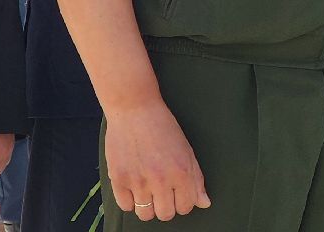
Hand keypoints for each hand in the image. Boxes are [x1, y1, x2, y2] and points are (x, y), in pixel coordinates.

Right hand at [104, 98, 209, 220]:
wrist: (135, 110)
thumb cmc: (163, 127)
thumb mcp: (186, 150)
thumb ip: (196, 179)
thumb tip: (204, 203)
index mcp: (181, 172)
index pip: (186, 206)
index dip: (184, 203)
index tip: (179, 194)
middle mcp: (160, 179)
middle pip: (165, 214)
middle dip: (166, 206)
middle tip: (163, 192)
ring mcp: (138, 181)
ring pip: (145, 215)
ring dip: (148, 207)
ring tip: (148, 191)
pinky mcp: (118, 179)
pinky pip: (125, 207)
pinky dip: (131, 201)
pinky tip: (135, 187)